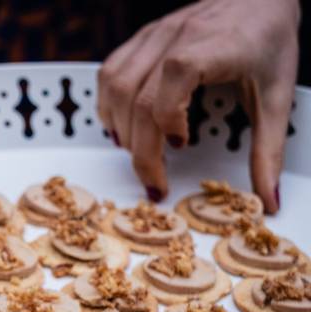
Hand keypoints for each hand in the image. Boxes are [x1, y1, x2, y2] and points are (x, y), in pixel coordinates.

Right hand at [97, 0, 299, 211]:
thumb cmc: (270, 37)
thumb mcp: (279, 96)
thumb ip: (269, 151)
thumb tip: (267, 201)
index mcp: (213, 47)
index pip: (170, 86)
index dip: (167, 125)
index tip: (182, 149)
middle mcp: (177, 36)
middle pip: (137, 99)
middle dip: (141, 149)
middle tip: (154, 179)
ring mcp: (155, 35)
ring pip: (116, 87)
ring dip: (120, 128)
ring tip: (137, 152)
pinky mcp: (143, 37)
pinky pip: (110, 72)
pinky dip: (109, 104)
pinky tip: (123, 124)